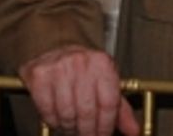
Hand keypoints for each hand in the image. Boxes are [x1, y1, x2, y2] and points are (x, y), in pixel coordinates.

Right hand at [19, 46, 138, 135]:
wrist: (56, 46)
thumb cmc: (84, 66)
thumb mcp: (107, 80)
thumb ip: (120, 108)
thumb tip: (133, 131)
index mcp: (103, 64)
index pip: (109, 103)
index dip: (106, 125)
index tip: (103, 135)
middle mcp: (82, 64)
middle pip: (87, 111)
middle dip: (88, 131)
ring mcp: (59, 69)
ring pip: (67, 113)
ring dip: (70, 128)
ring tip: (73, 129)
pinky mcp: (39, 77)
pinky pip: (47, 110)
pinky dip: (54, 122)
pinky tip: (59, 121)